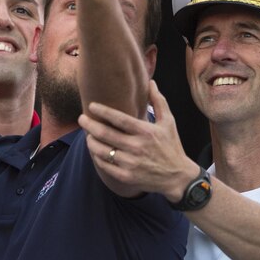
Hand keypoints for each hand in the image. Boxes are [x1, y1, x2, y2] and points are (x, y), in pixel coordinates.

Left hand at [78, 80, 197, 199]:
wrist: (178, 177)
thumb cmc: (172, 146)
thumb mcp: (169, 122)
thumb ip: (159, 101)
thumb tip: (152, 82)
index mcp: (146, 132)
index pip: (119, 119)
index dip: (103, 111)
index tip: (91, 106)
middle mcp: (137, 147)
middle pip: (106, 134)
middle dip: (90, 125)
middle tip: (81, 119)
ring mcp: (131, 163)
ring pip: (102, 151)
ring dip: (91, 142)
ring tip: (87, 135)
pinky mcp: (127, 176)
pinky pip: (106, 166)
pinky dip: (97, 158)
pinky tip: (95, 151)